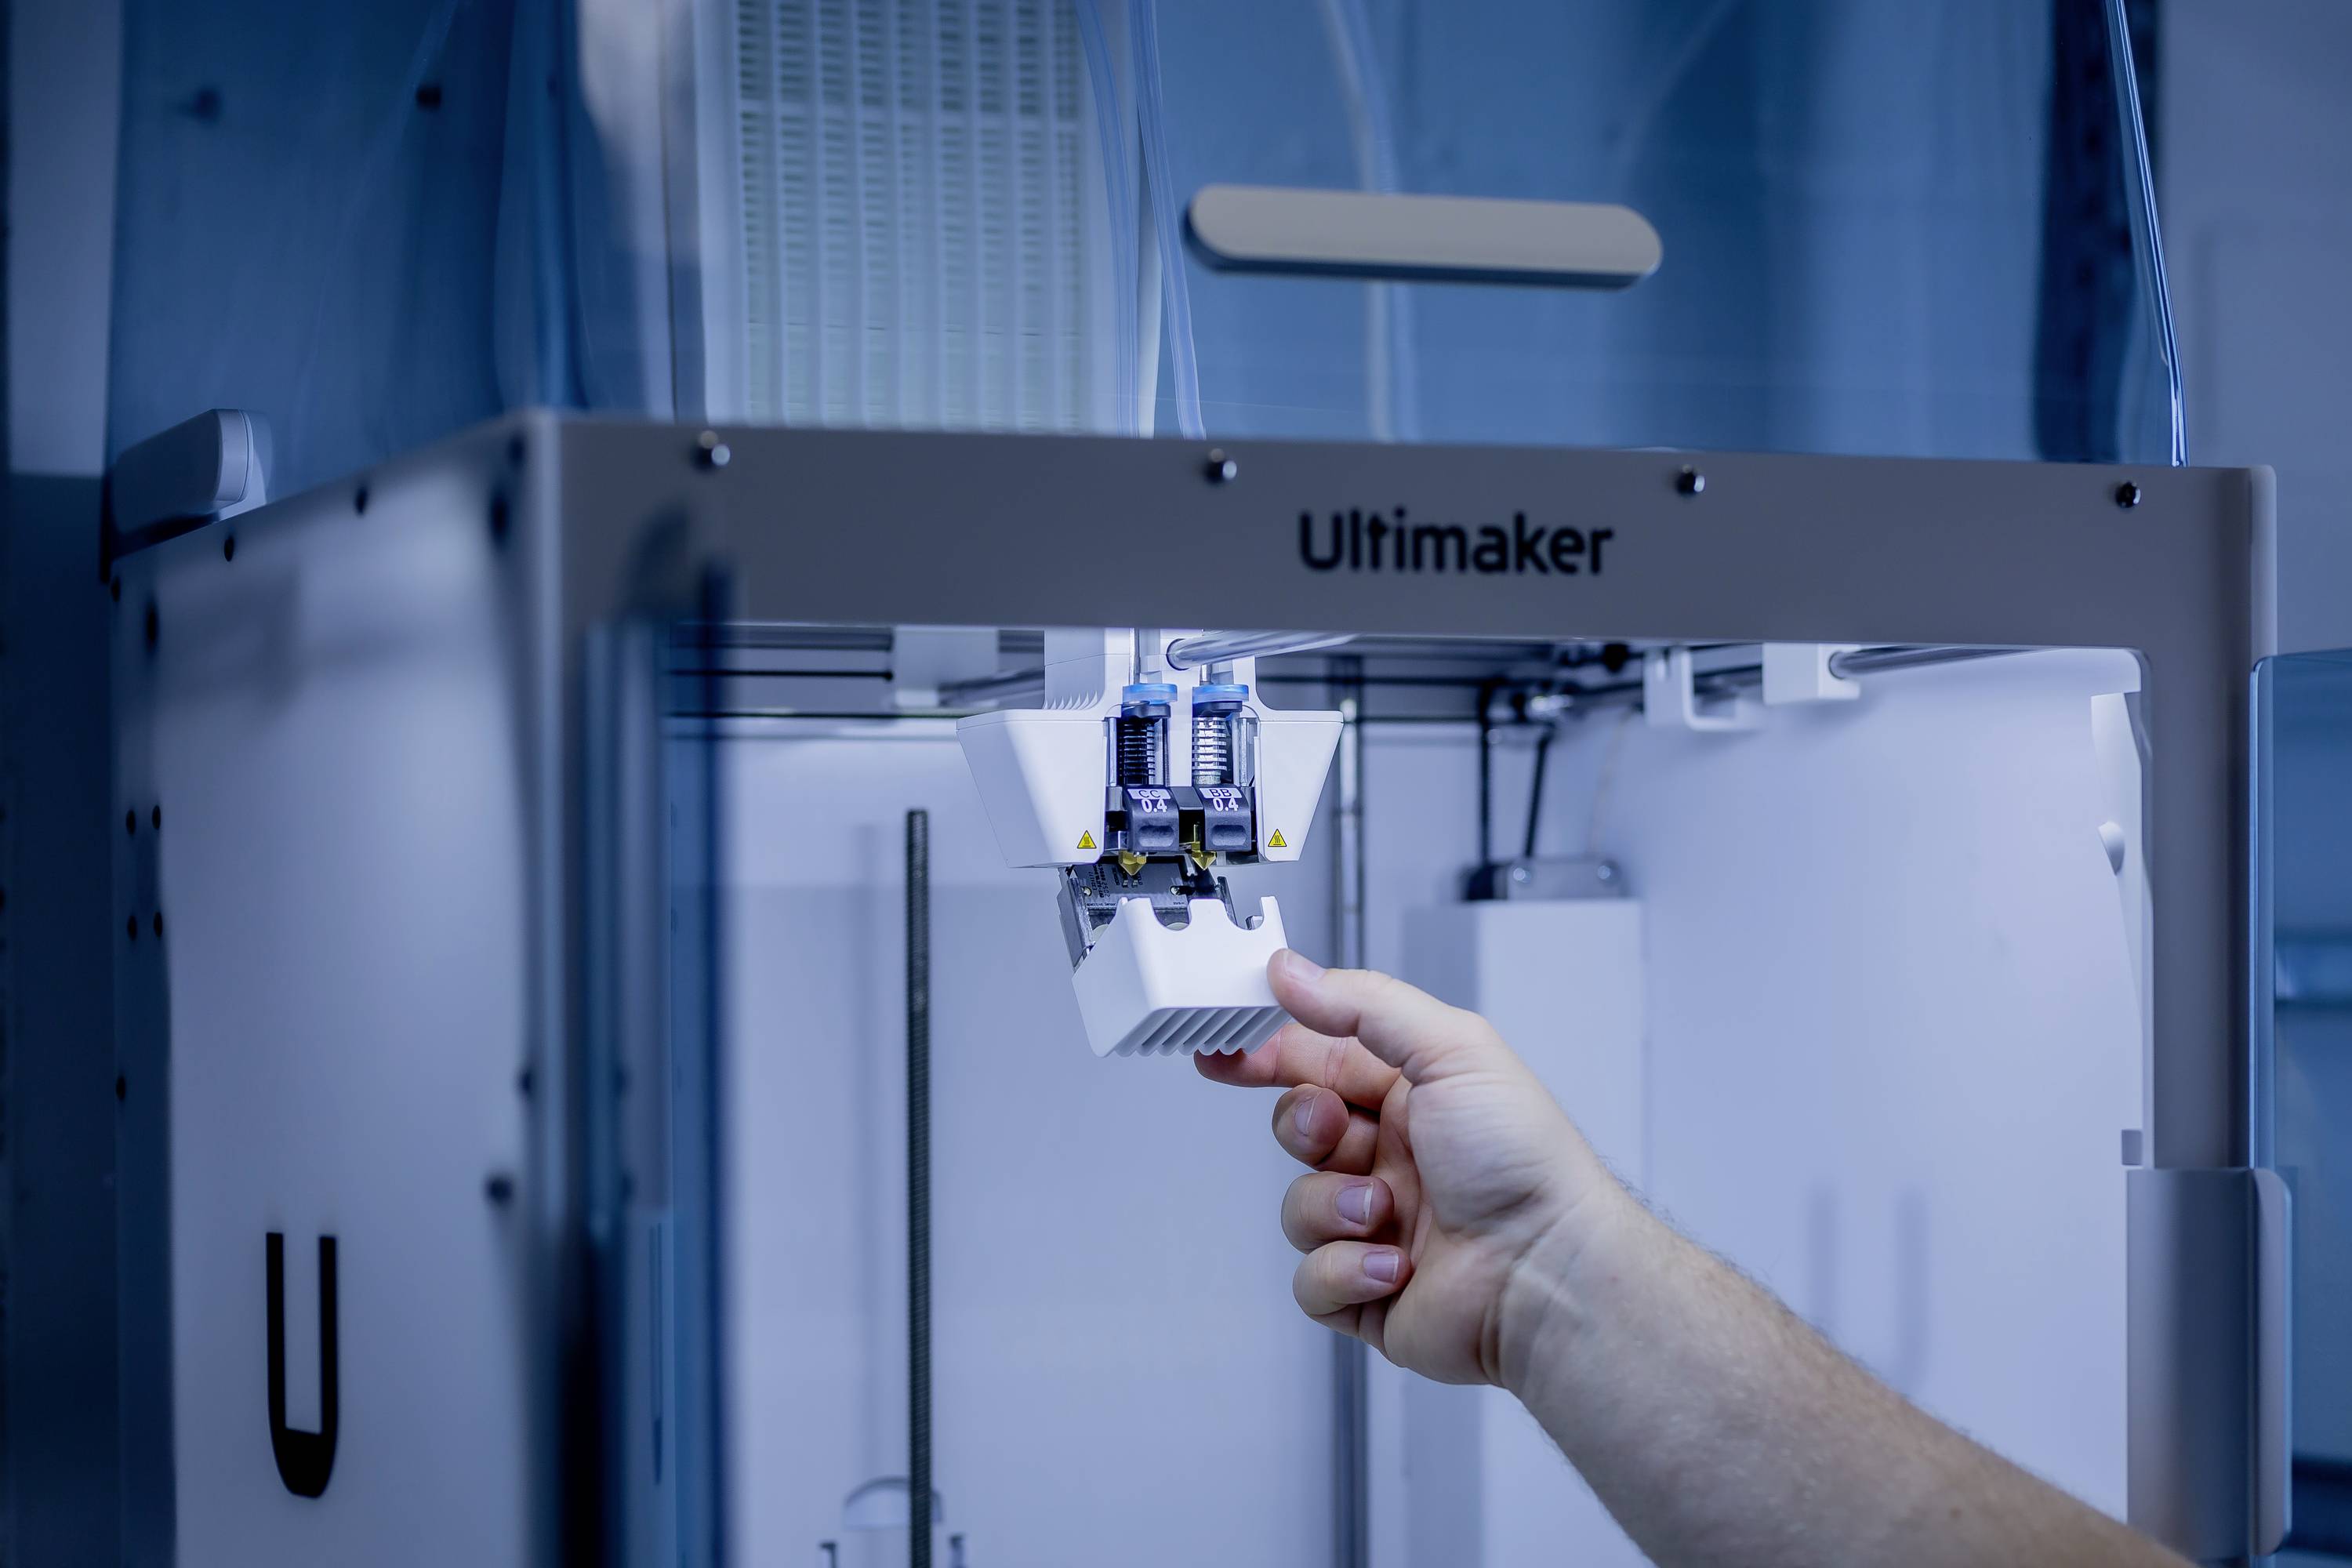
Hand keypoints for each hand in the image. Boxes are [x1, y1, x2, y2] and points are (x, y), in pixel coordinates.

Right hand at [1196, 949, 1629, 1388]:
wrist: (1550, 1275)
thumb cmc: (1524, 1164)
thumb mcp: (1451, 1051)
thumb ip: (1364, 1003)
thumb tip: (1293, 972)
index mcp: (1413, 1095)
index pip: (1318, 1059)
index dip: (1267, 1052)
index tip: (1223, 1048)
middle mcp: (1394, 1157)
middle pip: (1299, 1127)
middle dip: (1307, 1127)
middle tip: (1339, 1132)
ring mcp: (1379, 1226)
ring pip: (1298, 1206)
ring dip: (1335, 1208)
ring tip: (1388, 1214)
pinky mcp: (1368, 1292)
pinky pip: (1310, 1279)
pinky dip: (1346, 1271)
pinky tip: (1395, 1266)